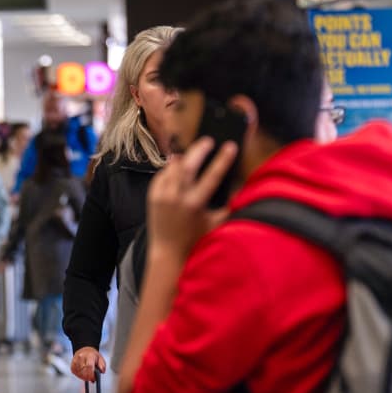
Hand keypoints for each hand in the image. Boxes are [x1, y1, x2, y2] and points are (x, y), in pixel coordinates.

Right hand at [70, 346, 105, 382]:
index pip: (89, 366)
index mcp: (89, 355)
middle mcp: (81, 357)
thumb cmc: (92, 355)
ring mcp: (75, 361)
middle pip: (83, 371)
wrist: (84, 350)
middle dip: (88, 377)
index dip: (91, 374)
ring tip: (88, 376)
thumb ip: (102, 365)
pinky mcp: (72, 365)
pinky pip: (75, 373)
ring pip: (79, 373)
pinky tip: (83, 374)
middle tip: (92, 379)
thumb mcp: (100, 358)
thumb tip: (102, 372)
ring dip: (84, 377)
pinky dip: (80, 376)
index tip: (94, 379)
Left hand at [146, 138, 238, 260]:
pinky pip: (162, 174)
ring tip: (193, 152)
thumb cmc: (195, 239)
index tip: (230, 146)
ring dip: (184, 157)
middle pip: (188, 165)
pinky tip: (178, 165)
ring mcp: (162, 196)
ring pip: (173, 167)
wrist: (168, 252)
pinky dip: (171, 168)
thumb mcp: (216, 223)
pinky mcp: (152, 196)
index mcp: (194, 204)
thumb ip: (229, 206)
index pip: (212, 176)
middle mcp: (176, 198)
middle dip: (199, 149)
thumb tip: (239, 189)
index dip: (223, 159)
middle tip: (208, 140)